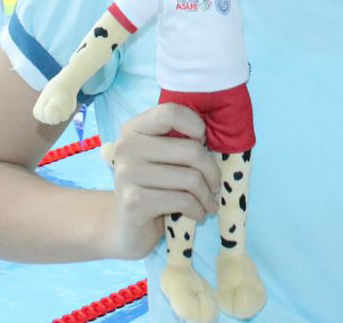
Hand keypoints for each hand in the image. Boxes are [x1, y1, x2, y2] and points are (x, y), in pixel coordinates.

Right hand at [105, 104, 221, 259]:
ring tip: (208, 202)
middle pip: (191, 149)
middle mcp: (126, 147)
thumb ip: (179, 140)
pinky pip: (183, 201)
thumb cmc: (153, 188)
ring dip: (207, 195)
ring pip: (191, 178)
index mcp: (133, 129)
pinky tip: (197, 213)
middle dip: (212, 171)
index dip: (197, 126)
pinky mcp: (134, 202)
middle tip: (215, 185)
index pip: (172, 112)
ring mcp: (128, 174)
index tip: (203, 144)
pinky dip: (198, 209)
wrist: (125, 229)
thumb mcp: (161, 158)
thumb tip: (216, 135)